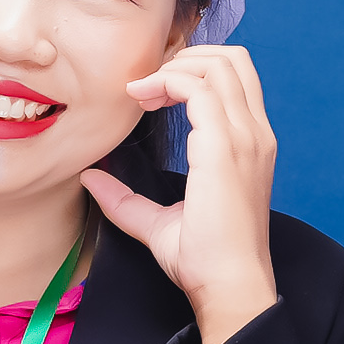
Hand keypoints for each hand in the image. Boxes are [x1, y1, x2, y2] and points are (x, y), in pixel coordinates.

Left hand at [83, 45, 279, 343]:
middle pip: (233, 59)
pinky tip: (140, 99)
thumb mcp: (158, 222)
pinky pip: (199, 88)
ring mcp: (245, 137)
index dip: (193, 70)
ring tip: (140, 91)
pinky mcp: (225, 146)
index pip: (235, 79)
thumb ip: (126, 199)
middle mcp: (254, 134)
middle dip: (185, 57)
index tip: (152, 92)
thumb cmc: (204, 260)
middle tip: (146, 84)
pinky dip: (167, 82)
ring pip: (218, 64)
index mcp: (250, 145)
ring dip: (173, 67)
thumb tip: (89, 179)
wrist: (228, 286)